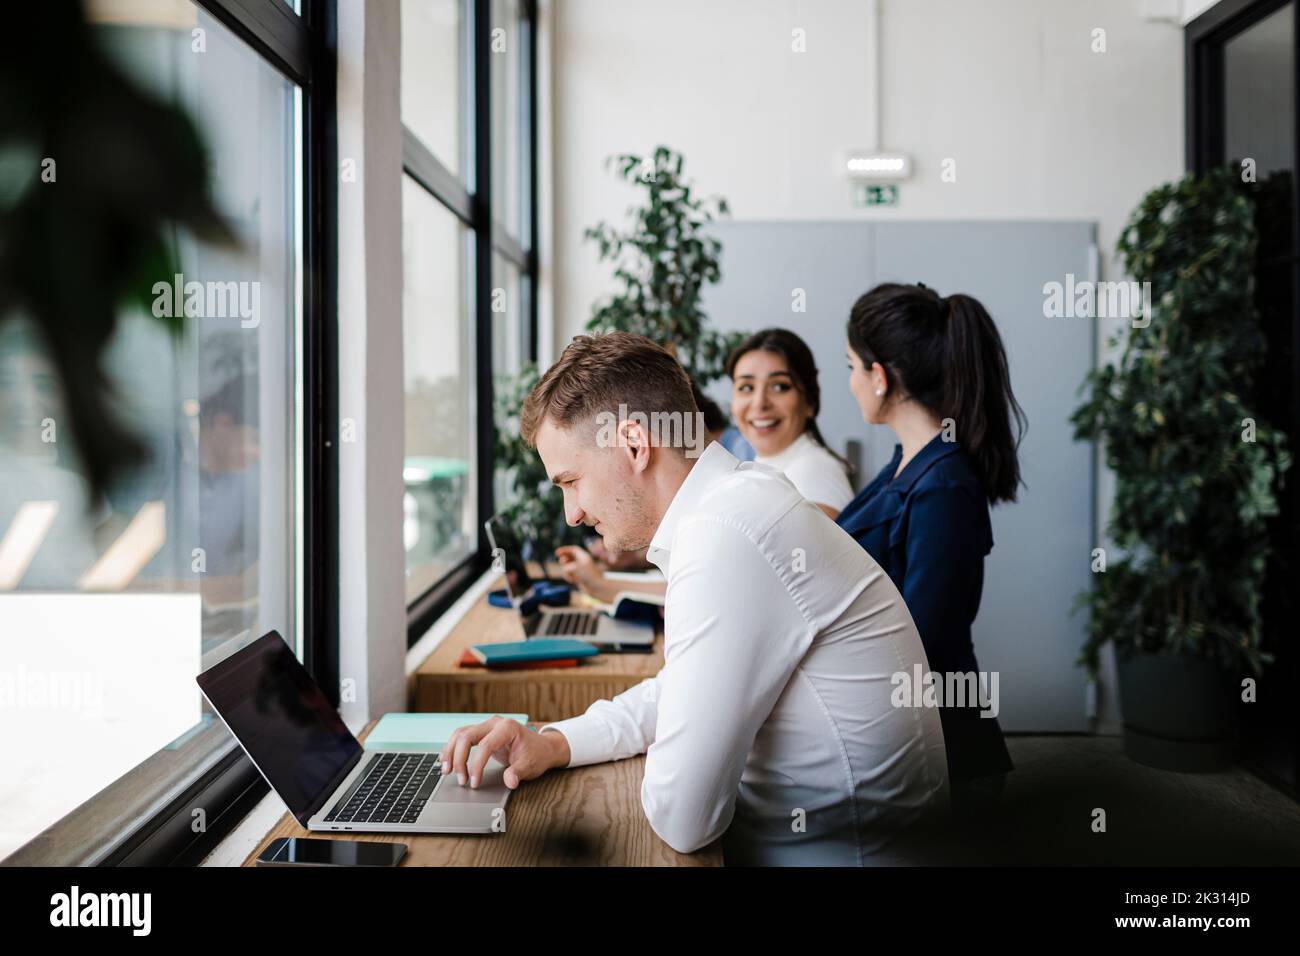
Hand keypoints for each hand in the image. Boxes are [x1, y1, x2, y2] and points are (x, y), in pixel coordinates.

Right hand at [439, 716, 569, 789]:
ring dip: (451, 752)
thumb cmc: (536, 754)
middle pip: (466, 736)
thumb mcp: (530, 765)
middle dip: (459, 758)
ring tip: (446, 771)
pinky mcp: (481, 732)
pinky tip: (447, 760)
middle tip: (460, 779)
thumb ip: (518, 773)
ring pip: (460, 734)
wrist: (542, 747)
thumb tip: (510, 782)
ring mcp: (486, 726)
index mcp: (507, 728)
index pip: (485, 745)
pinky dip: (453, 749)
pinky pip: (462, 737)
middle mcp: (494, 723)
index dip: (476, 765)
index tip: (474, 782)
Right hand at [554, 545, 611, 600]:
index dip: (564, 550)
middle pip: (569, 557)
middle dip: (564, 560)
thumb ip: (567, 566)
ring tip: (572, 577)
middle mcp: (582, 562)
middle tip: (562, 562)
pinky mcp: (578, 577)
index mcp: (584, 556)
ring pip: (567, 567)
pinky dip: (569, 577)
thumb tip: (564, 569)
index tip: (556, 553)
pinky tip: (573, 581)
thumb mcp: (575, 568)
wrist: (597, 588)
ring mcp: (580, 569)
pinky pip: (569, 575)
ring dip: (566, 571)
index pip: (573, 549)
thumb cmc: (588, 576)